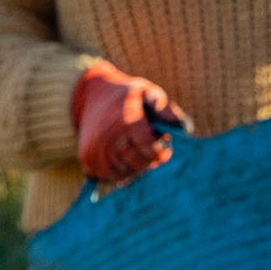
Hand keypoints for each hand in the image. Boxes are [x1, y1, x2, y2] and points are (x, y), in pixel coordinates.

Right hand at [70, 61, 183, 185]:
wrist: (94, 95)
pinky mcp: (86, 156)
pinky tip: (124, 161)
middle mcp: (108, 133)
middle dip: (149, 162)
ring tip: (139, 156)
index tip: (165, 152)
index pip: (147, 147)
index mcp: (126, 117)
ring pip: (122, 172)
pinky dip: (118, 173)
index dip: (159, 153)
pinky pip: (107, 176)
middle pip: (135, 162)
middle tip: (154, 156)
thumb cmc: (129, 96)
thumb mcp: (149, 93)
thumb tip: (184, 129)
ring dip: (134, 170)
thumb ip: (166, 110)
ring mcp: (95, 146)